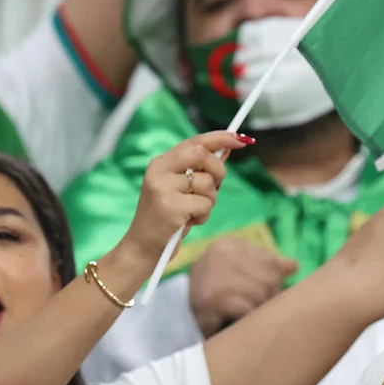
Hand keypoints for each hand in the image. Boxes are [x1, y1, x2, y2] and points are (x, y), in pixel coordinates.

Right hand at [119, 131, 250, 262]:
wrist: (143, 247)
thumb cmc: (166, 218)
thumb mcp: (181, 190)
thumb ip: (200, 170)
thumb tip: (226, 149)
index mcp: (160, 163)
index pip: (194, 141)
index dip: (220, 138)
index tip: (240, 140)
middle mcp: (159, 171)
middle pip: (201, 154)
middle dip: (218, 170)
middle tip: (215, 187)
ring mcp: (163, 188)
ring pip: (207, 183)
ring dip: (210, 201)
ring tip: (194, 212)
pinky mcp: (170, 207)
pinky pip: (204, 204)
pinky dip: (203, 216)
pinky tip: (189, 222)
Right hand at [189, 238, 298, 336]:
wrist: (177, 315)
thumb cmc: (214, 292)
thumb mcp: (239, 271)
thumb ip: (266, 266)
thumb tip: (294, 265)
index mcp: (228, 245)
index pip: (271, 261)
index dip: (273, 280)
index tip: (260, 290)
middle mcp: (221, 255)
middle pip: (269, 278)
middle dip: (267, 296)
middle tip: (253, 305)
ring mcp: (215, 276)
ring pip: (262, 294)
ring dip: (258, 309)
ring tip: (244, 312)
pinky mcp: (213, 299)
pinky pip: (248, 310)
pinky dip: (246, 318)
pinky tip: (237, 318)